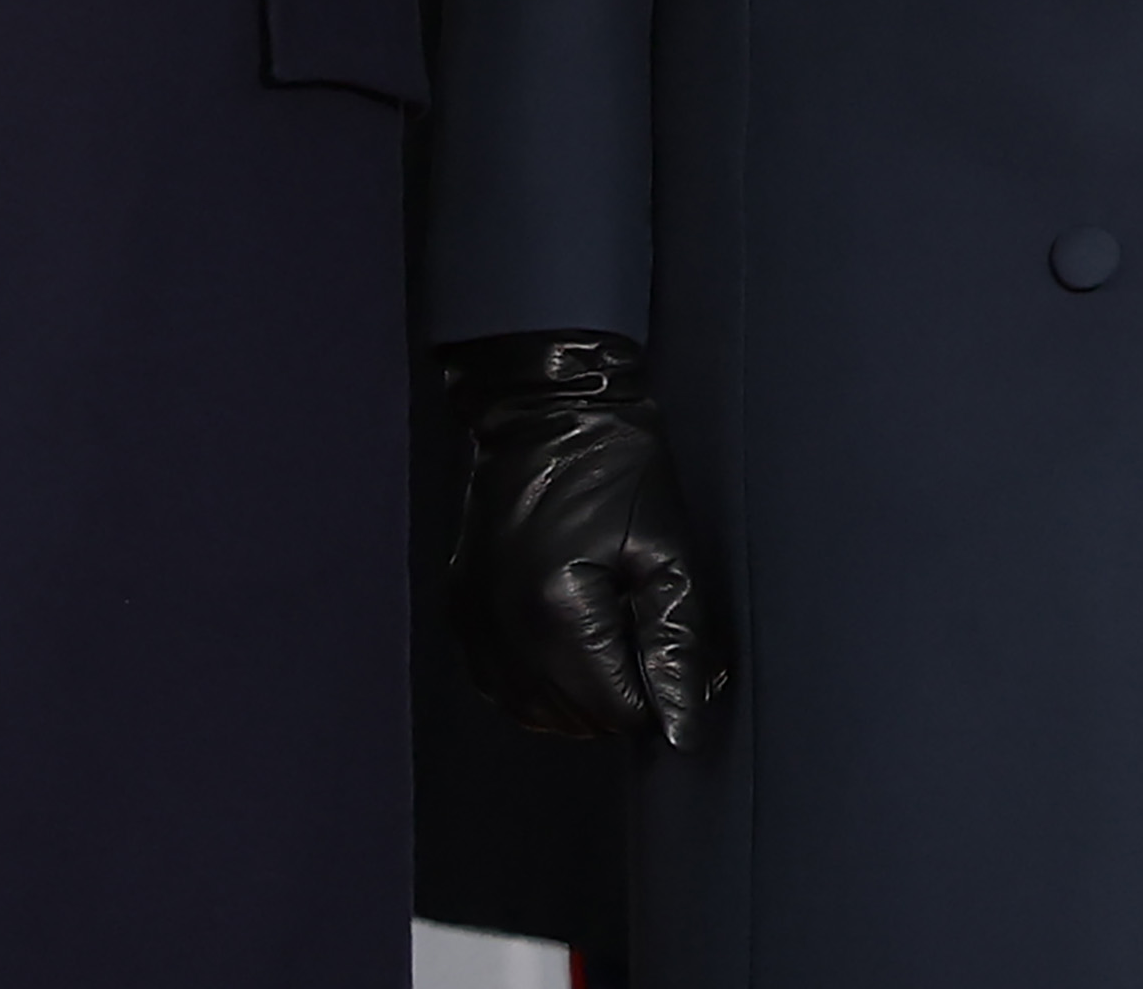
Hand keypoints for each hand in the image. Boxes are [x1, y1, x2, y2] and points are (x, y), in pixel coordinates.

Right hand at [437, 332, 717, 748]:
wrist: (546, 410)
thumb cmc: (617, 472)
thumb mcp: (668, 558)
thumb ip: (677, 650)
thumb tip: (683, 732)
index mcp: (557, 611)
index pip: (617, 713)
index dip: (657, 698)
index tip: (670, 656)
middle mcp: (502, 625)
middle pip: (574, 720)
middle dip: (618, 697)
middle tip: (640, 639)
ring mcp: (472, 619)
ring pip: (534, 712)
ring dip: (577, 698)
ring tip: (604, 639)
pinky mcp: (459, 609)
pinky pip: (497, 687)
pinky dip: (535, 686)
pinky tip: (564, 647)